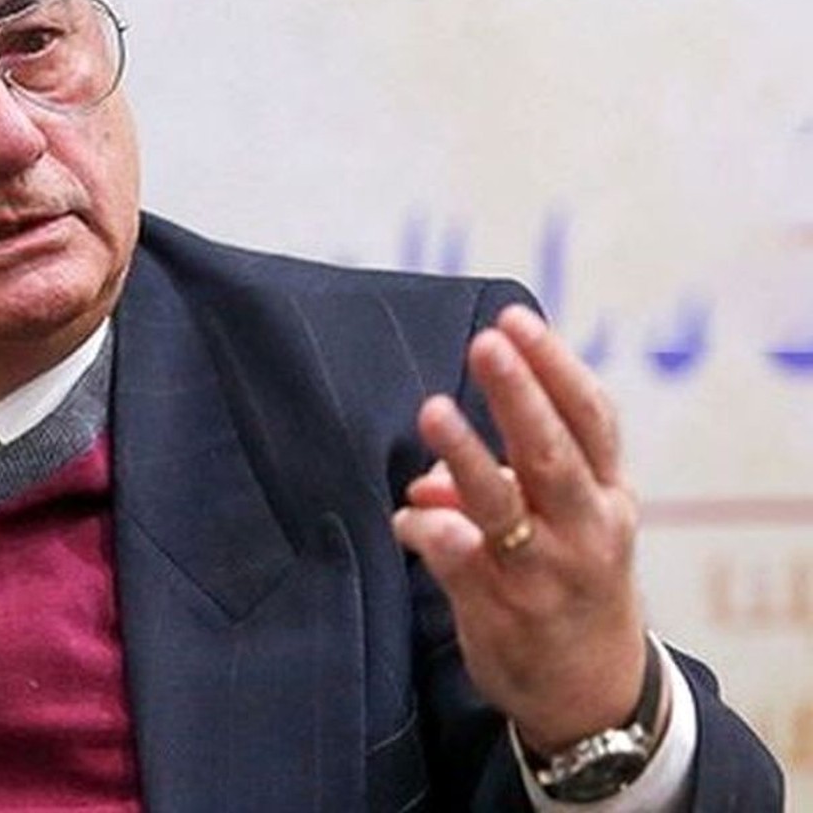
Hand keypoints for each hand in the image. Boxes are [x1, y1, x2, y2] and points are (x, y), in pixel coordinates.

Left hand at [391, 304, 647, 752]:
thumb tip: (427, 476)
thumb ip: (508, 484)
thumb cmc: (571, 585)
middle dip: (520, 394)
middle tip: (487, 341)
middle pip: (553, 453)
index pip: (591, 420)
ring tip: (434, 409)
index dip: (555, 367)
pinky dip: (433, 532)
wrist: (593, 695)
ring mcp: (545, 575)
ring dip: (467, 457)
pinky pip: (460, 563)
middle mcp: (586, 532)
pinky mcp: (504, 614)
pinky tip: (409, 513)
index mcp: (607, 497)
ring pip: (505, 507)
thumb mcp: (565, 528)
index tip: (516, 320)